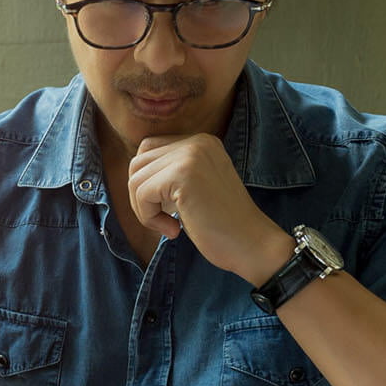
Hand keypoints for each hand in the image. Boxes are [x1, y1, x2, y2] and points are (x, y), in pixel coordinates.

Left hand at [127, 134, 292, 283]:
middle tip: (164, 220)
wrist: (252, 244)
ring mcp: (191, 155)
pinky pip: (141, 194)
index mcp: (201, 142)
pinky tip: (173, 230)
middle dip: (141, 197)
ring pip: (135, 179)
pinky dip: (149, 218)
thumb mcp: (193, 188)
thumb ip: (168, 172)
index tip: (167, 208)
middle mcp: (196, 141)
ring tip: (169, 226)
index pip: (148, 150)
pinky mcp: (183, 174)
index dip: (147, 184)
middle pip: (137, 163)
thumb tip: (133, 172)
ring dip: (144, 210)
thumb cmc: (220, 224)